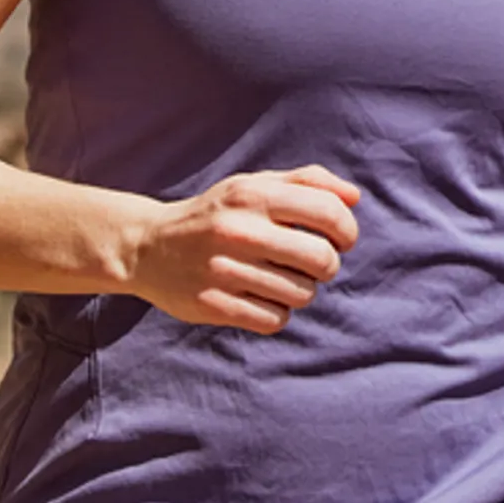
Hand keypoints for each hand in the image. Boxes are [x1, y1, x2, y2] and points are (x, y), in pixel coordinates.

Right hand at [129, 165, 360, 331]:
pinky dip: (276, 313)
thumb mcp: (253, 184)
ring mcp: (226, 270)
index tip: (339, 240)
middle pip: (323, 260)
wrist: (148, 247)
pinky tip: (260, 298)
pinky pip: (275, 320)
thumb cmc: (216, 214)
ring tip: (278, 279)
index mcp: (253, 195)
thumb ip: (307, 182)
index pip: (329, 212)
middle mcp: (240, 231)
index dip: (347, 230)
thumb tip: (355, 197)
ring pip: (302, 294)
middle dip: (327, 265)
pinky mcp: (214, 305)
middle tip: (310, 264)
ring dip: (299, 290)